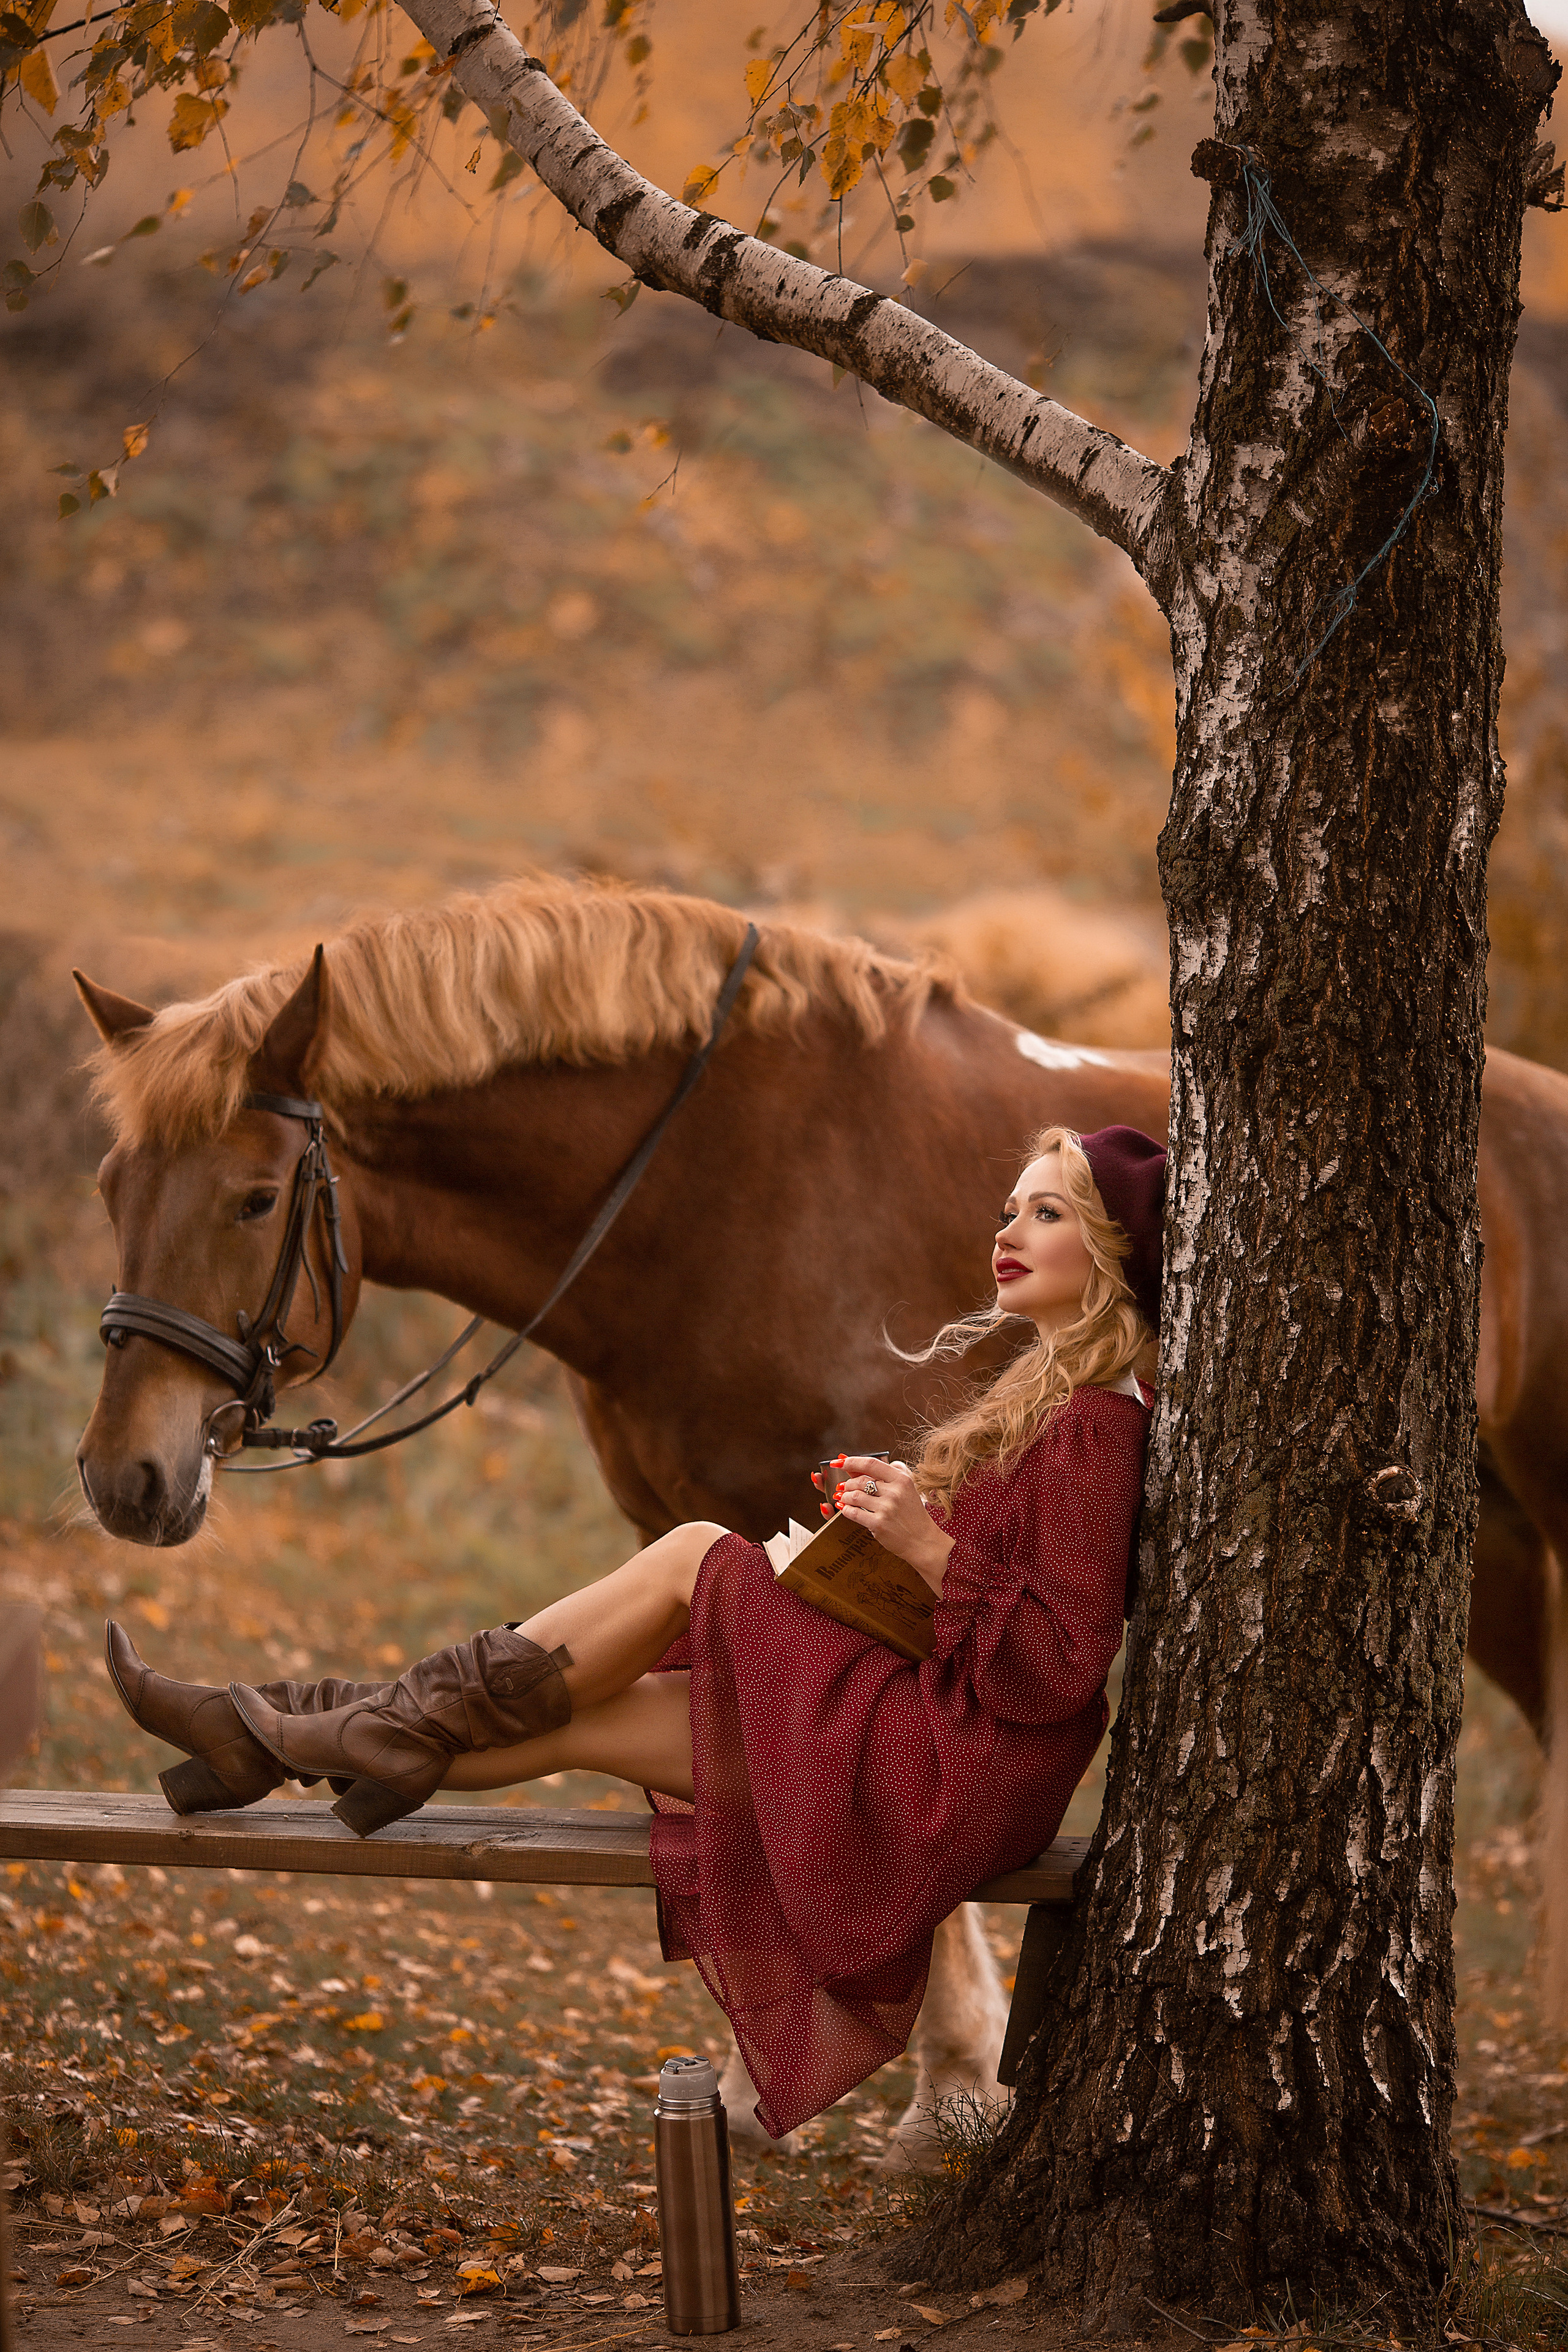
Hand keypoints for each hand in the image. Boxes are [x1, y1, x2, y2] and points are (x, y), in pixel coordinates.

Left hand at [828, 1455, 952, 1596]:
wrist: (922, 1540)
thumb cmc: (913, 1514)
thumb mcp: (906, 1488)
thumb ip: (886, 1474)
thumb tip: (857, 1465)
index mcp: (901, 1480)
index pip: (871, 1464)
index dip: (851, 1461)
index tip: (839, 1462)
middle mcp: (894, 1492)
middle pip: (859, 1481)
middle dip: (847, 1484)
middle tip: (843, 1486)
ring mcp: (886, 1508)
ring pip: (854, 1496)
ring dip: (845, 1496)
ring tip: (844, 1498)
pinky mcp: (878, 1524)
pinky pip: (853, 1512)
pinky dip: (846, 1509)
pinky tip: (846, 1509)